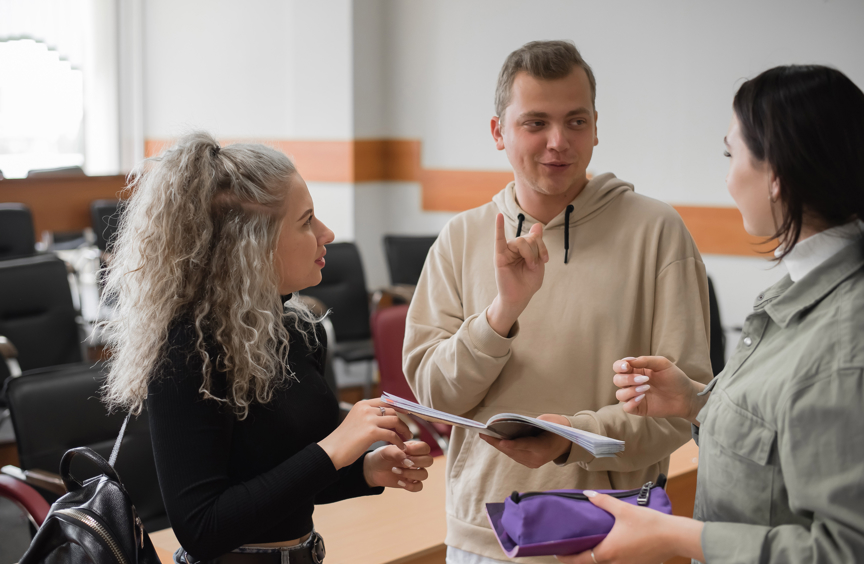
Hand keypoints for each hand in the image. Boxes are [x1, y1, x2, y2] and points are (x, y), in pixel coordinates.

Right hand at [318, 400, 412, 469]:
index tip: (407, 414)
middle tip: (407, 431)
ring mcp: (368, 419)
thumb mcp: (356, 421)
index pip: (386, 401)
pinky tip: (401, 447)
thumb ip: (369, 416)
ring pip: (395, 421)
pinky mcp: (371, 432)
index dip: (399, 407)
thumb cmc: (344, 440)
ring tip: (407, 439)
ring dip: (404, 430)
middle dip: (402, 421)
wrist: (332, 451)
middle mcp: (366, 409)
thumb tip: (387, 417)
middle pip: (392, 411)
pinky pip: (392, 435)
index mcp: (362, 404)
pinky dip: (399, 441)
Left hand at [363, 440, 433, 490]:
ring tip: (395, 470)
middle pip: (429, 461)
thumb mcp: (386, 451)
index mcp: (413, 448)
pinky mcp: (410, 482)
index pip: (425, 447)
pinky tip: (399, 482)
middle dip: (417, 462)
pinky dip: (410, 486)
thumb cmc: (381, 456)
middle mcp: (416, 460)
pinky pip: (419, 487)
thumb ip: (397, 452)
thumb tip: (408, 462)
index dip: (417, 450)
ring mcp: (414, 472)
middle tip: (403, 462)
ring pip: (424, 474)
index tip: (405, 450)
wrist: (373, 469)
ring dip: (410, 473)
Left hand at [478, 414, 570, 467]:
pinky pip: (514, 455)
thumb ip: (534, 424)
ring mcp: (532, 463)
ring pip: (512, 454)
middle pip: (514, 451)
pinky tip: (496, 440)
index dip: (512, 444)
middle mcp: (537, 459)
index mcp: (544, 448)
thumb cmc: (559, 428)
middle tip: (484, 434)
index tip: (501, 442)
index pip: (526, 445)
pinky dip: (505, 447)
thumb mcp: (551, 422)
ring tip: (486, 436)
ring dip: (499, 445)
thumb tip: (514, 424)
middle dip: (498, 443)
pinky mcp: (529, 463)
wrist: (568, 443)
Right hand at [487, 213, 548, 336]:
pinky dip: (498, 227)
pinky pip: (499, 239)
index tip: (545, 259)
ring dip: (529, 253)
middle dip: (535, 250)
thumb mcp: (538, 262)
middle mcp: (514, 248)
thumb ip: (537, 244)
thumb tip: (538, 224)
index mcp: (524, 248)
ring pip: (520, 241)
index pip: (534, 237)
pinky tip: (499, 217)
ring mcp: (506, 251)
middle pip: (528, 238)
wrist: (520, 297)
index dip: (542, 246)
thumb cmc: (528, 282)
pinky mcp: (500, 256)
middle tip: (534, 265)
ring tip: (529, 266)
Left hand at [555, 491, 703, 563]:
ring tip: (587, 545)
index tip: (557, 553)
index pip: (580, 559)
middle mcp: (615, 563)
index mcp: (608, 552)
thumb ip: (603, 502)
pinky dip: (609, 558)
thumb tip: (588, 494)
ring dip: (594, 558)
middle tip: (570, 547)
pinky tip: (610, 547)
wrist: (675, 537)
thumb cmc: (649, 524)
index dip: (567, 557)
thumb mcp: (623, 509)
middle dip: (579, 557)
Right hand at [612, 357, 706, 423]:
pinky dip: (631, 402)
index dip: (619, 366)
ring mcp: (635, 396)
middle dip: (627, 379)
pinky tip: (642, 398)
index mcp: (636, 370)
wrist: (686, 396)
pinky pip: (626, 407)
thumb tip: (628, 361)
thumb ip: (645, 360)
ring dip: (630, 391)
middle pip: (617, 380)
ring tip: (646, 389)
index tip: (627, 366)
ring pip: (619, 394)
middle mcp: (633, 383)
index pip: (618, 367)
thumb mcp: (662, 363)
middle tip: (644, 379)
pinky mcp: (639, 408)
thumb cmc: (675, 378)